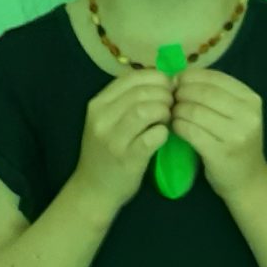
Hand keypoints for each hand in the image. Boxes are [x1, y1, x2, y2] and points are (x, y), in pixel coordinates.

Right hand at [73, 70, 173, 209]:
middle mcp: (102, 118)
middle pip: (141, 92)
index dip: (155, 77)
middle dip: (164, 94)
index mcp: (97, 104)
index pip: (131, 78)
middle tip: (173, 103)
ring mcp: (114, 139)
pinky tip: (164, 135)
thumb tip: (162, 81)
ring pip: (146, 110)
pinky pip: (153, 136)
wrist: (94, 189)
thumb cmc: (106, 152)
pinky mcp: (128, 158)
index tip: (169, 85)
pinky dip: (164, 132)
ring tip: (168, 118)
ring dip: (164, 111)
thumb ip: (127, 100)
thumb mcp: (107, 121)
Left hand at [170, 69, 266, 198]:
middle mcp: (247, 114)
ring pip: (194, 110)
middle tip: (169, 99)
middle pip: (203, 92)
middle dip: (180, 93)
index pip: (214, 77)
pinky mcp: (220, 152)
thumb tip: (178, 77)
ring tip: (171, 114)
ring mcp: (235, 134)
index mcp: (251, 99)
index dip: (190, 77)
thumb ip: (215, 94)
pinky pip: (190, 131)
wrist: (248, 181)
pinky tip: (174, 128)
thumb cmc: (236, 143)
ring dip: (176, 110)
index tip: (175, 82)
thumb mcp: (236, 114)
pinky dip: (177, 126)